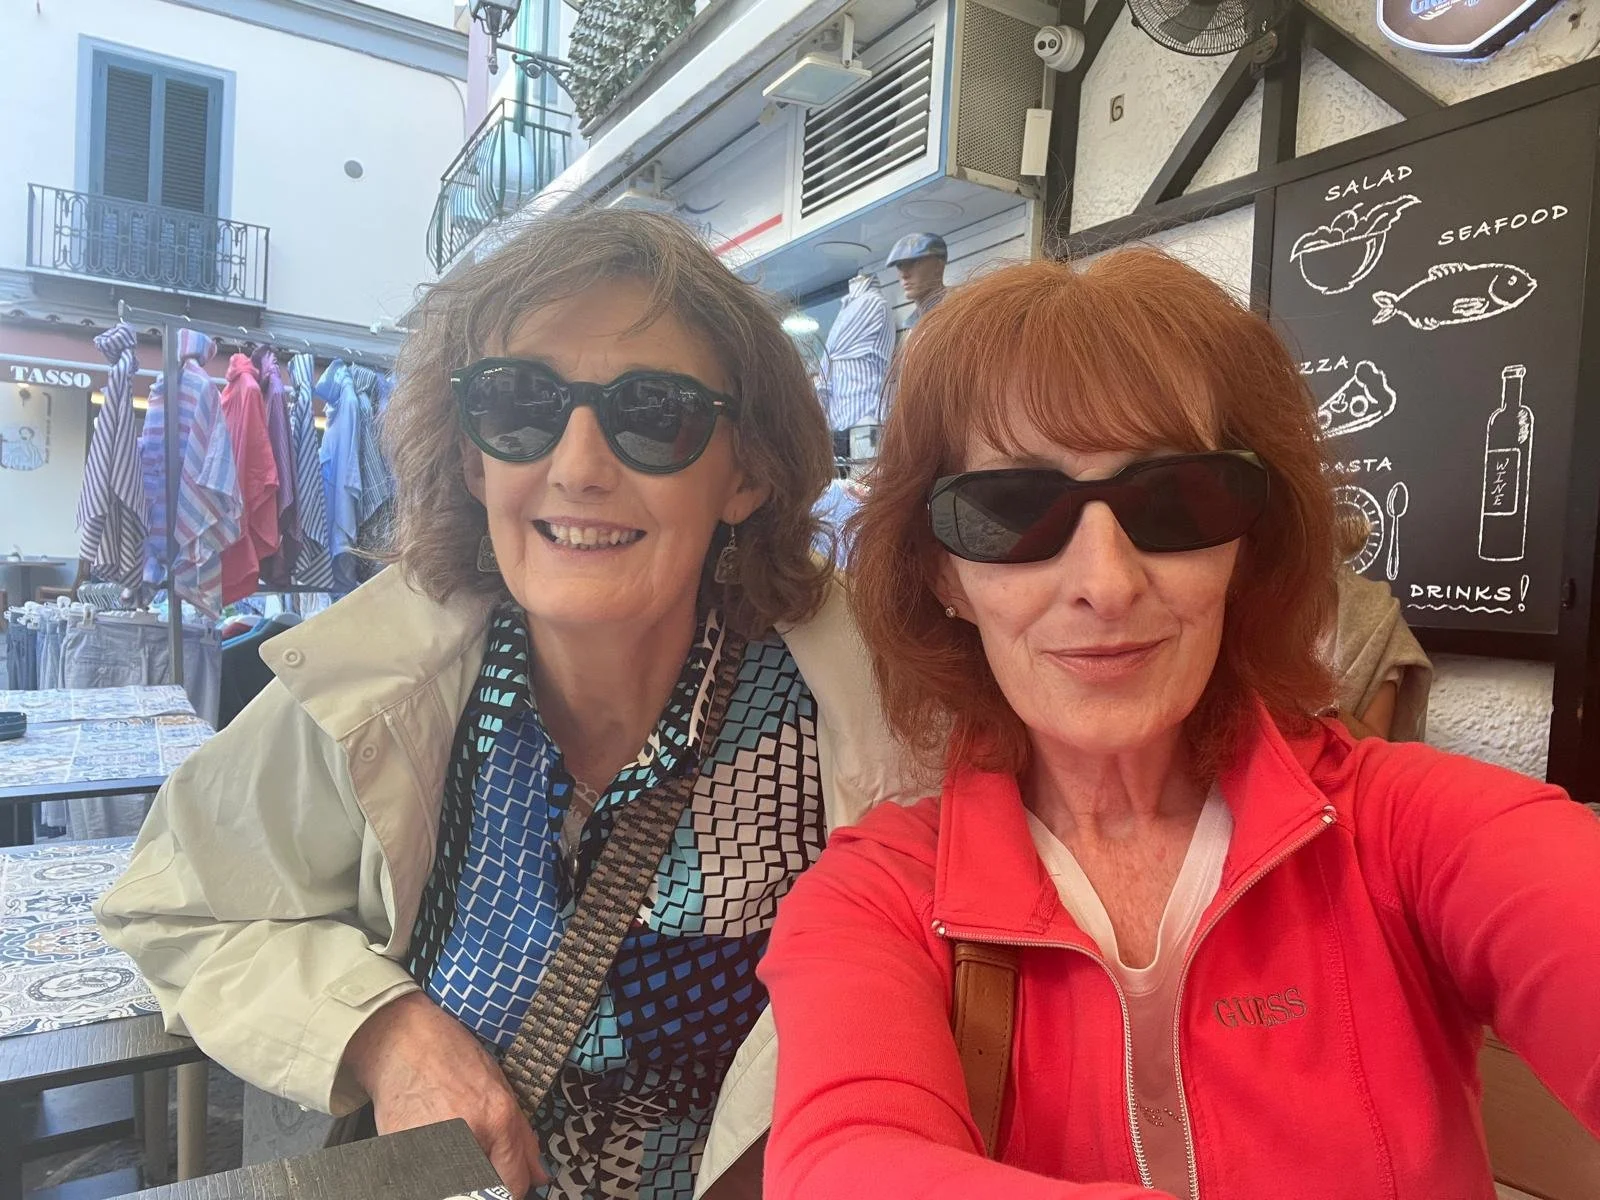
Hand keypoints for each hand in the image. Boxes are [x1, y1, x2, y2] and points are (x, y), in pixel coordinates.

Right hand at [343, 991, 548, 1197]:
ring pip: (457, 1190)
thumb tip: (539, 1174)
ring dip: (459, 1178)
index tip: (507, 1184)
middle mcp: (468, 1135)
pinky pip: (425, 1181)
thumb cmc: (450, 1056)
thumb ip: (522, 1136)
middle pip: (486, 1192)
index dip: (514, 1188)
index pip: (514, 1183)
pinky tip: (430, 1143)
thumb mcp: (499, 1085)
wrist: (400, 1041)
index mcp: (497, 1117)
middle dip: (487, 1184)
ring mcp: (433, 1146)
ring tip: (451, 1146)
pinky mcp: (403, 1152)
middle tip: (477, 1159)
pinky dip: (432, 1170)